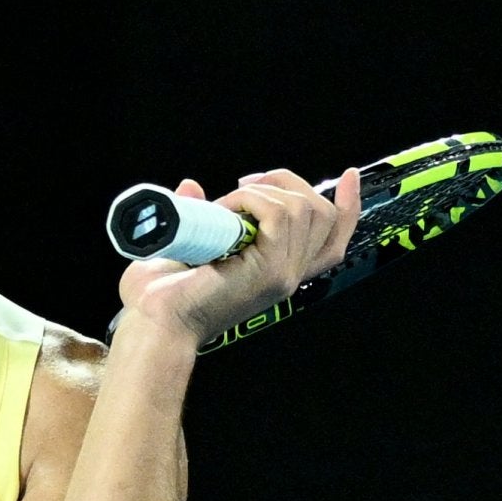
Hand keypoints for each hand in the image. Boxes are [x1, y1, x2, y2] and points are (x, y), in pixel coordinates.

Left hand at [117, 167, 361, 345]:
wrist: (153, 323)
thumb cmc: (160, 296)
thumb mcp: (189, 244)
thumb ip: (199, 216)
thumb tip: (191, 187)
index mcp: (277, 273)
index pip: (332, 240)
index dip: (347, 206)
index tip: (349, 177)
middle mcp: (288, 275)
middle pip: (324, 215)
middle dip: (289, 183)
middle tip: (245, 185)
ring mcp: (282, 274)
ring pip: (304, 208)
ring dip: (263, 191)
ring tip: (226, 204)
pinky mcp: (270, 270)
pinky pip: (278, 214)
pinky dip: (251, 199)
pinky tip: (223, 210)